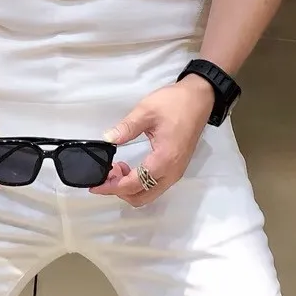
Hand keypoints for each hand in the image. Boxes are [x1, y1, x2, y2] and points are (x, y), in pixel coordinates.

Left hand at [90, 75, 213, 206]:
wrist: (199, 98)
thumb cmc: (176, 103)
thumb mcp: (146, 111)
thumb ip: (126, 128)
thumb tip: (107, 139)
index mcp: (164, 159)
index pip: (134, 184)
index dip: (112, 187)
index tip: (96, 184)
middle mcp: (172, 172)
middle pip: (141, 197)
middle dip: (119, 190)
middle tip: (105, 174)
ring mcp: (176, 171)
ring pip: (149, 194)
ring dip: (129, 188)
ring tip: (116, 169)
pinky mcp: (176, 167)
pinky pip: (155, 185)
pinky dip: (139, 183)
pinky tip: (129, 168)